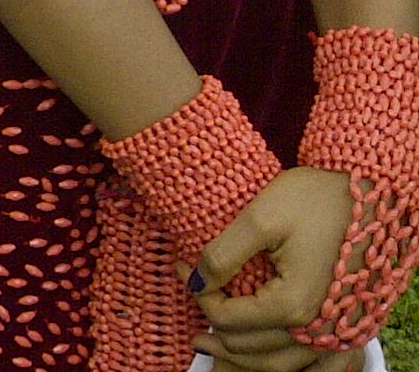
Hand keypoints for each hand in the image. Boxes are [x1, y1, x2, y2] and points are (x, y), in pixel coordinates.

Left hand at [194, 167, 355, 371]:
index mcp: (293, 305)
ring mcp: (333, 332)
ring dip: (238, 352)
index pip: (227, 318)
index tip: (182, 265)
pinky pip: (304, 360)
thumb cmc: (314, 200)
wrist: (368, 195)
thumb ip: (222, 255)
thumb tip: (196, 282)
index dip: (198, 293)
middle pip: (247, 347)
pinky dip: (272, 357)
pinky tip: (253, 345)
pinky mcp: (341, 325)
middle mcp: (317, 329)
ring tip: (207, 337)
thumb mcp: (259, 219)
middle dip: (211, 321)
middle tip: (191, 289)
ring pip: (275, 363)